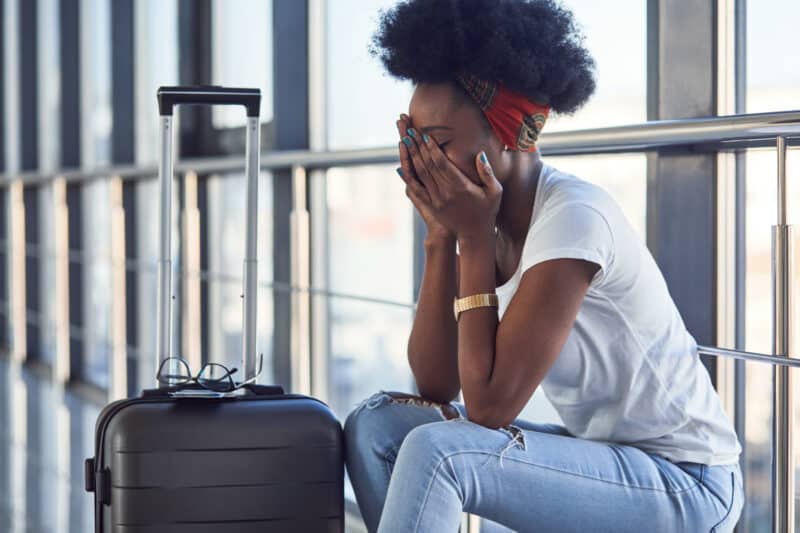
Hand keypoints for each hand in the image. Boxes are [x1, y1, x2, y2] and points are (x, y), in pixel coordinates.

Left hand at [401, 125, 501, 242]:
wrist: (474, 235)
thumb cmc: (487, 211)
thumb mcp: (495, 192)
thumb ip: (487, 172)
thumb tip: (480, 154)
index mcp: (460, 187)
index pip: (442, 163)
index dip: (431, 148)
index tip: (424, 134)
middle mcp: (445, 193)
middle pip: (427, 165)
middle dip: (417, 146)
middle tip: (409, 130)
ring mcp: (436, 200)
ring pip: (420, 174)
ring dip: (411, 157)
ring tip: (404, 140)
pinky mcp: (431, 205)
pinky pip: (417, 189)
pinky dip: (408, 177)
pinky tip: (401, 166)